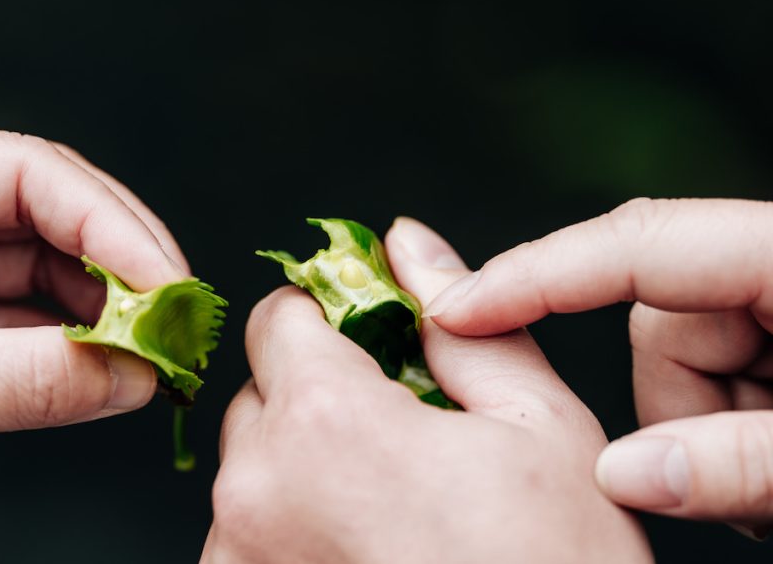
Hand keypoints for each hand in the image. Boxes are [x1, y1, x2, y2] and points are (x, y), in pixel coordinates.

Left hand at [0, 128, 186, 561]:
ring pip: (33, 271)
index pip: (20, 172)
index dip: (108, 222)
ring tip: (150, 353)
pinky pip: (13, 324)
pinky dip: (63, 348)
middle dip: (112, 268)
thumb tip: (138, 375)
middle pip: (38, 215)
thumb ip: (29, 379)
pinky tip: (105, 371)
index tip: (167, 283)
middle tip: (174, 321)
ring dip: (96, 312)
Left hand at [202, 217, 649, 563]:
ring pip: (250, 466)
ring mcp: (236, 555)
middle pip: (260, 394)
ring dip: (301, 468)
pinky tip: (360, 552)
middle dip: (316, 399)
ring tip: (386, 511)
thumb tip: (409, 243)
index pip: (276, 316)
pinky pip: (242, 533)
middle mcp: (255, 487)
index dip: (327, 319)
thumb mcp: (539, 431)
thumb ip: (461, 325)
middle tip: (394, 441)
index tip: (366, 346)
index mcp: (326, 421)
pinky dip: (286, 528)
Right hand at [426, 198, 772, 534]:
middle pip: (655, 318)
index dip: (532, 277)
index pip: (633, 243)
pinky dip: (718, 428)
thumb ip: (733, 461)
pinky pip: (706, 375)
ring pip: (674, 356)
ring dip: (697, 426)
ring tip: (768, 488)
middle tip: (743, 490)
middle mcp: (765, 263)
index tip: (452, 313)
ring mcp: (769, 299)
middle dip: (672, 408)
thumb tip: (620, 476)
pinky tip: (767, 472)